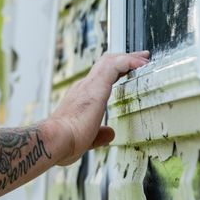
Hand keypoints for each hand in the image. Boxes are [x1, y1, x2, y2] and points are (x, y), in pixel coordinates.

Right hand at [49, 51, 149, 165]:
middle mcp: (83, 87)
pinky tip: (141, 63)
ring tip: (144, 59)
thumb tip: (109, 133)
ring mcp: (89, 85)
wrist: (55, 139)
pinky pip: (115, 65)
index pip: (100, 78)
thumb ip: (99, 134)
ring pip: (110, 60)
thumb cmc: (65, 142)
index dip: (117, 71)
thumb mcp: (87, 139)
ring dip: (129, 57)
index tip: (131, 69)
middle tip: (141, 58)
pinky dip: (129, 61)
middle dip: (124, 58)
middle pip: (105, 64)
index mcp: (81, 98)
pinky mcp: (96, 85)